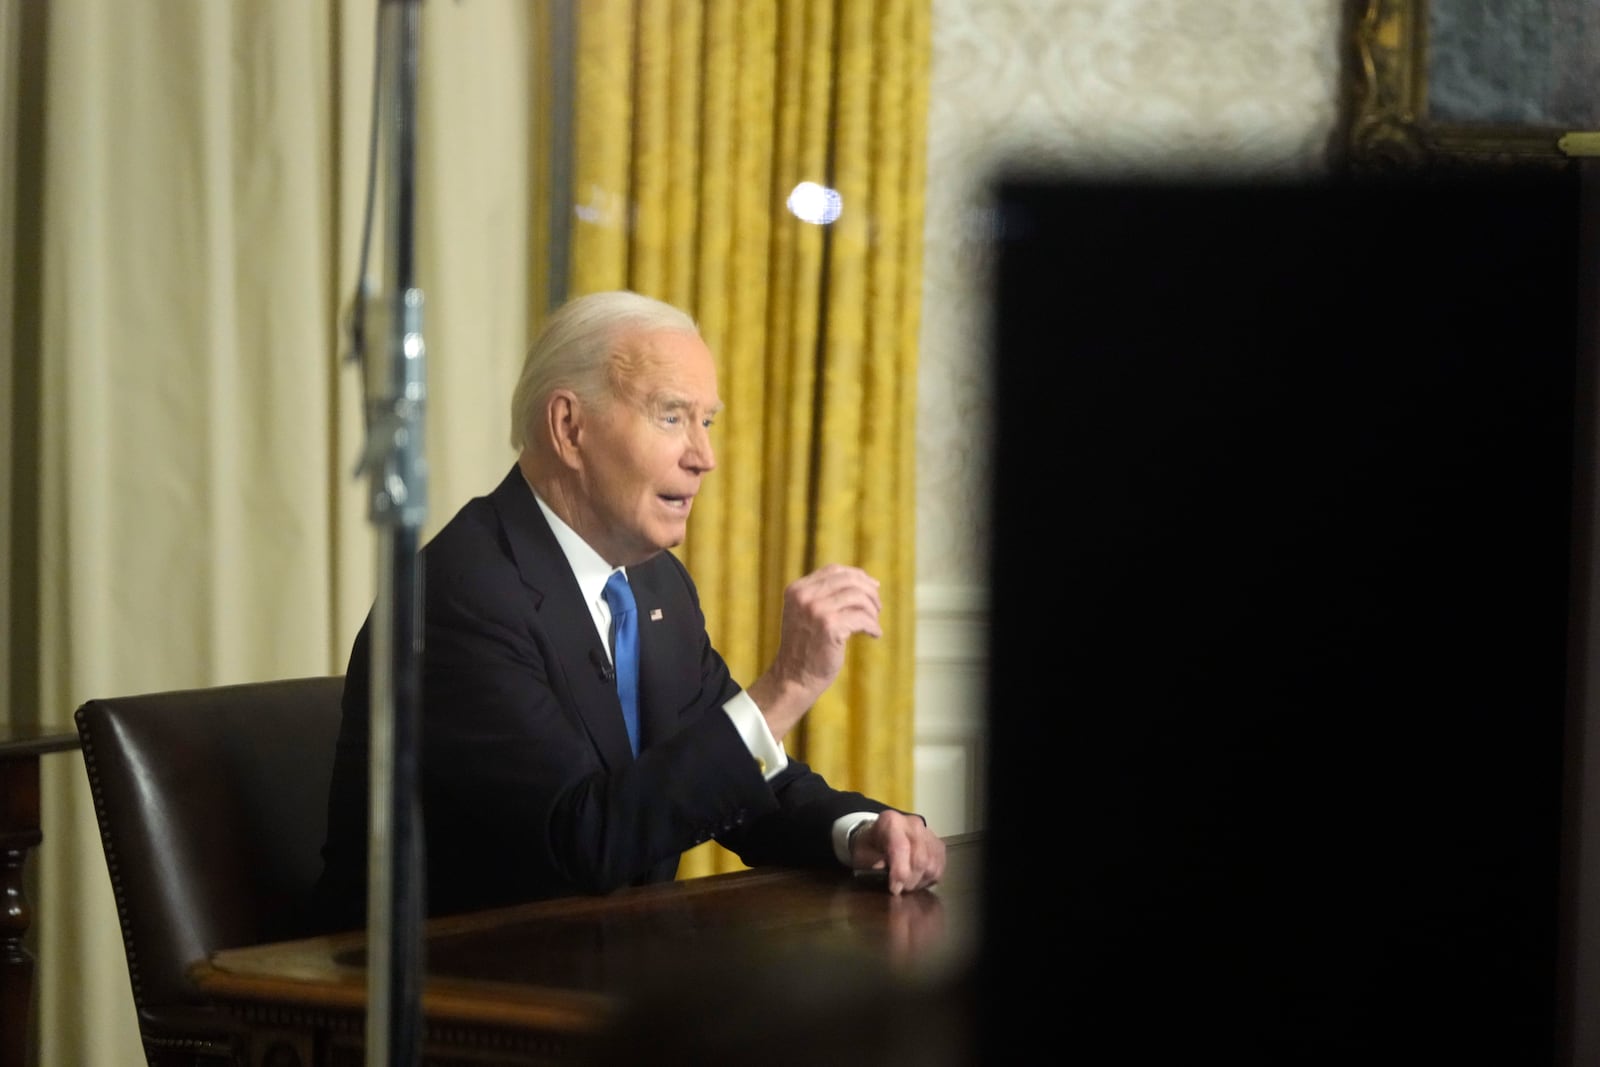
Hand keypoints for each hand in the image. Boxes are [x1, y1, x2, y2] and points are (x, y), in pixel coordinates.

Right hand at [744, 564, 881, 740]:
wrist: (794, 678)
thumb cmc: (806, 648)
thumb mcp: (807, 614)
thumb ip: (824, 596)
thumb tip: (866, 581)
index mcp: (797, 590)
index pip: (834, 571)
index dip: (857, 575)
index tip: (873, 586)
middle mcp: (805, 596)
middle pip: (849, 580)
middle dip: (869, 591)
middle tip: (878, 607)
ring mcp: (816, 610)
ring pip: (858, 598)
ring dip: (872, 610)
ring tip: (873, 623)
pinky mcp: (830, 626)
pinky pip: (862, 618)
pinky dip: (873, 626)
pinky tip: (874, 634)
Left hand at [850, 810, 943, 895]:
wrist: (880, 836)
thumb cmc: (871, 846)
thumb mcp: (862, 854)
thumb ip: (872, 863)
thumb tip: (885, 872)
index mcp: (891, 821)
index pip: (901, 847)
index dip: (900, 871)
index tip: (894, 888)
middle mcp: (913, 824)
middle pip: (920, 859)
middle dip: (910, 880)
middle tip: (899, 888)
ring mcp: (928, 833)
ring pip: (932, 865)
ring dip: (919, 881)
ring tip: (906, 883)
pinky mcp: (938, 845)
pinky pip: (939, 868)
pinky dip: (929, 878)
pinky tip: (916, 878)